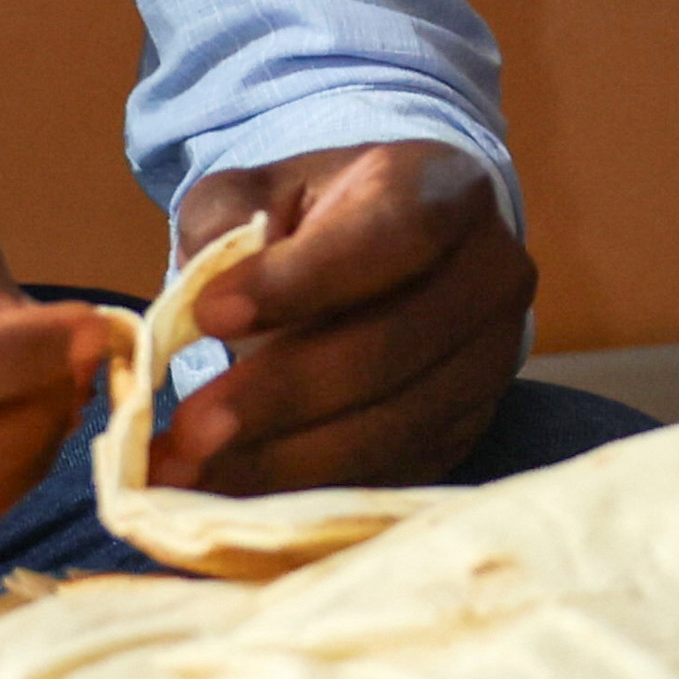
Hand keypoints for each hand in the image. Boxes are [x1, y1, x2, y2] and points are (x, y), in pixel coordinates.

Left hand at [149, 139, 531, 495]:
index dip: (302, 280)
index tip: (210, 317)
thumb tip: (197, 296)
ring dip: (285, 458)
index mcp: (442, 189)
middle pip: (390, 346)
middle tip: (189, 430)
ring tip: (191, 473)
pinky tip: (234, 489)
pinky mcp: (470, 428)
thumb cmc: (317, 223)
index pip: (391, 233)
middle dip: (280, 394)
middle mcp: (488, 273)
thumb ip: (225, 221)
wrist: (397, 265)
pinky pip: (393, 470)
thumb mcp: (263, 192)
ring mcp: (490, 361)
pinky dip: (308, 488)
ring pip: (393, 423)